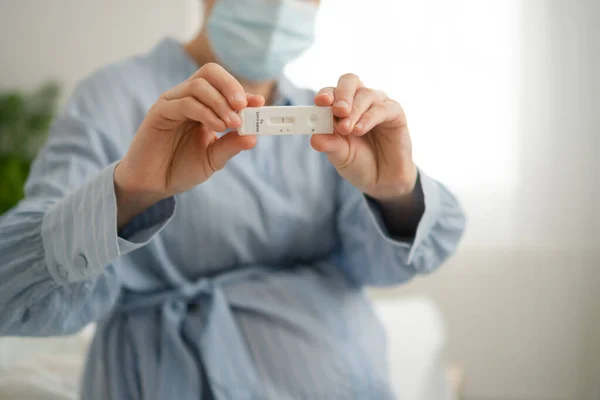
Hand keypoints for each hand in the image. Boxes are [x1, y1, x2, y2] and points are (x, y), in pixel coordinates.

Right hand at [114, 63, 263, 227]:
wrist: (153, 184)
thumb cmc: (181, 168)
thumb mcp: (213, 158)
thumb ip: (231, 145)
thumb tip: (254, 136)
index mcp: (203, 105)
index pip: (224, 86)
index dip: (243, 92)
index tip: (259, 103)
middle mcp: (188, 98)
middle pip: (210, 72)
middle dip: (231, 86)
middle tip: (243, 106)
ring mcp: (173, 102)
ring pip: (199, 85)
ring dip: (221, 103)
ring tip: (232, 124)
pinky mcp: (160, 111)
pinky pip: (185, 102)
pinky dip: (205, 112)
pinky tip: (216, 127)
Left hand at [311, 74, 417, 203]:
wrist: (382, 180)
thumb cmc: (358, 163)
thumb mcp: (339, 156)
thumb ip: (328, 144)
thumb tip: (314, 138)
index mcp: (340, 108)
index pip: (331, 92)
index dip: (325, 94)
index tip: (320, 102)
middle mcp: (359, 101)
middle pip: (349, 81)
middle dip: (341, 94)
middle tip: (338, 111)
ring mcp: (377, 105)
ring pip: (365, 94)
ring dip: (354, 111)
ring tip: (347, 130)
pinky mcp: (395, 113)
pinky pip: (383, 108)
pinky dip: (369, 118)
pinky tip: (360, 130)